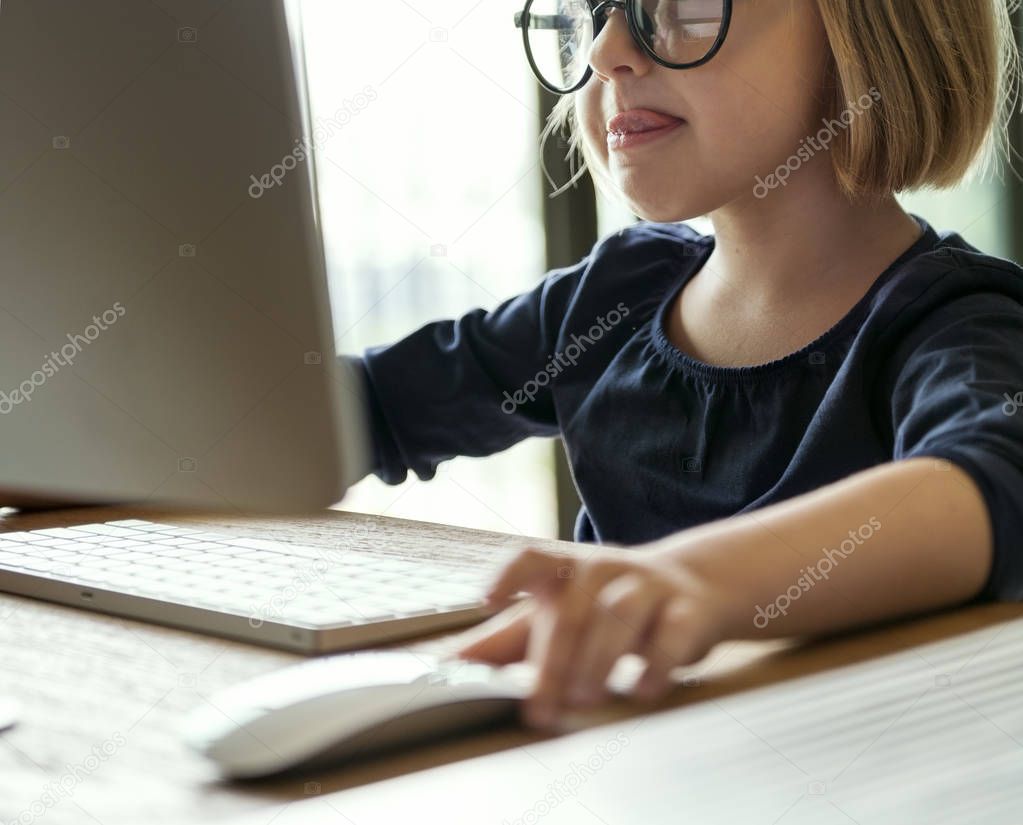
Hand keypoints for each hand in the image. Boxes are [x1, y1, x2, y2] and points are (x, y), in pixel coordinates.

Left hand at [453, 545, 725, 728]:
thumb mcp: (552, 614)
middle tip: (541, 708)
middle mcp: (604, 568)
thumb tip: (441, 668)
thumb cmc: (602, 604)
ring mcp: (647, 585)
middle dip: (554, 661)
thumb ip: (501, 642)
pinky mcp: (686, 610)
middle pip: (572, 609)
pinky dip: (657, 664)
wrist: (689, 586)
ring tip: (584, 698)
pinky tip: (643, 690)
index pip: (533, 557)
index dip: (508, 574)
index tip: (487, 599)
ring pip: (620, 614)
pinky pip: (672, 633)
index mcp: (565, 567)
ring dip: (599, 659)